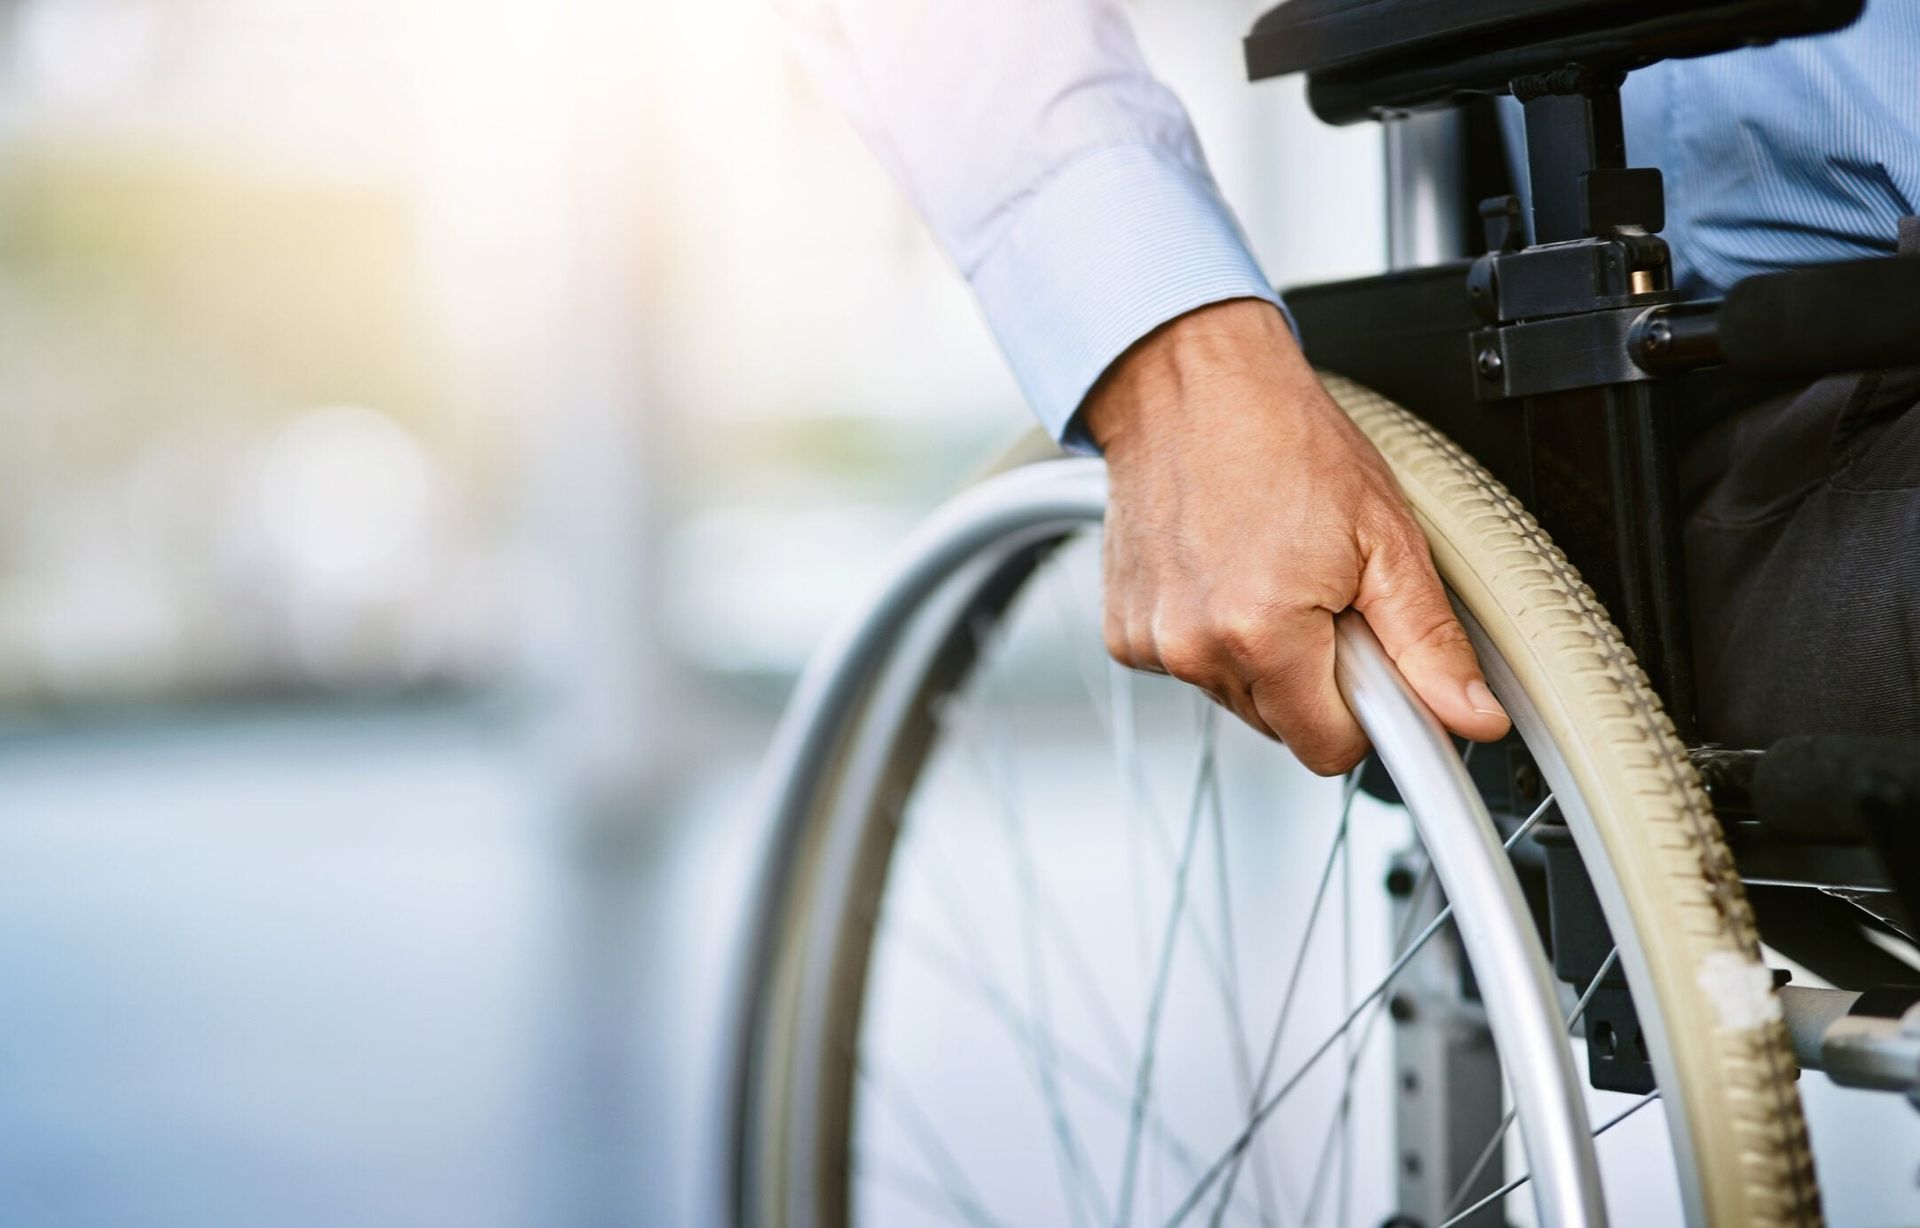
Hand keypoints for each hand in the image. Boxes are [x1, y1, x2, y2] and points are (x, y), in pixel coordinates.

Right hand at [1083, 298, 1509, 773]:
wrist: (1189, 384)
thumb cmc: (1281, 440)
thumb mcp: (1384, 538)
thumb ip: (1429, 643)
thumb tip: (1471, 715)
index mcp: (1263, 634)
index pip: (1331, 749)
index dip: (1367, 710)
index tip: (1373, 662)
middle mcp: (1195, 648)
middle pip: (1284, 724)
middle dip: (1316, 673)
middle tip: (1323, 593)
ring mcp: (1151, 643)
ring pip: (1239, 696)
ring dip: (1265, 653)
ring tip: (1271, 572)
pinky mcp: (1124, 633)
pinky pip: (1192, 666)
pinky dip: (1215, 634)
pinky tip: (1224, 573)